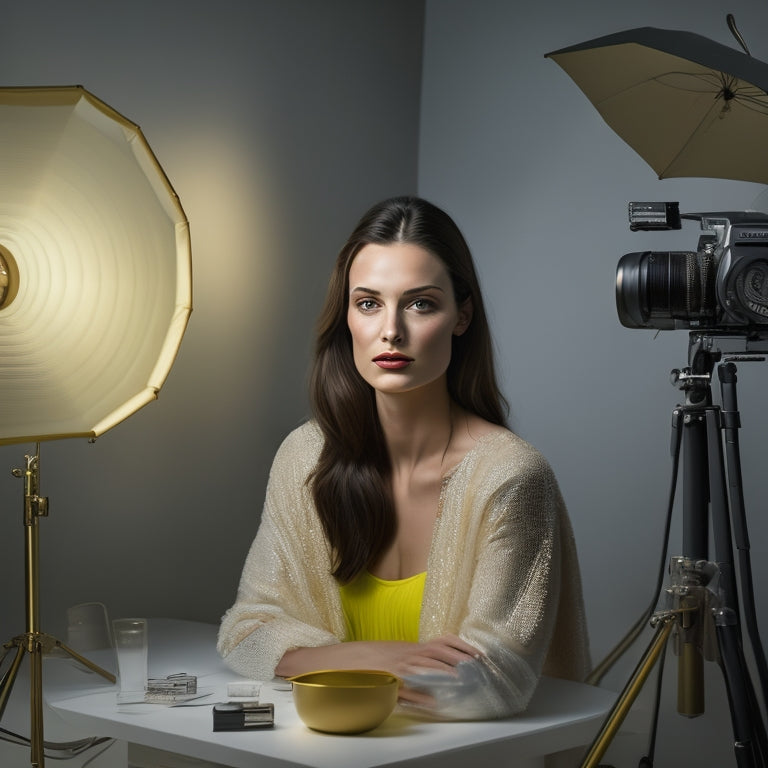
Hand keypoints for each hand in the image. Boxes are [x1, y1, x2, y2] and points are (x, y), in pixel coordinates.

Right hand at [275, 634, 481, 707]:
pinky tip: (432, 702)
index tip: (478, 652)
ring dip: (445, 671)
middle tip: (480, 663)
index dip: (461, 646)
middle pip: (439, 650)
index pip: (441, 642)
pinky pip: (407, 688)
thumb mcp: (396, 656)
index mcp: (411, 648)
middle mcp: (407, 654)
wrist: (342, 660)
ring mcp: (398, 666)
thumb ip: (415, 662)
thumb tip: (437, 673)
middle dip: (461, 656)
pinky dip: (420, 695)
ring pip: (426, 666)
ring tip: (462, 679)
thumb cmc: (370, 660)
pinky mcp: (388, 681)